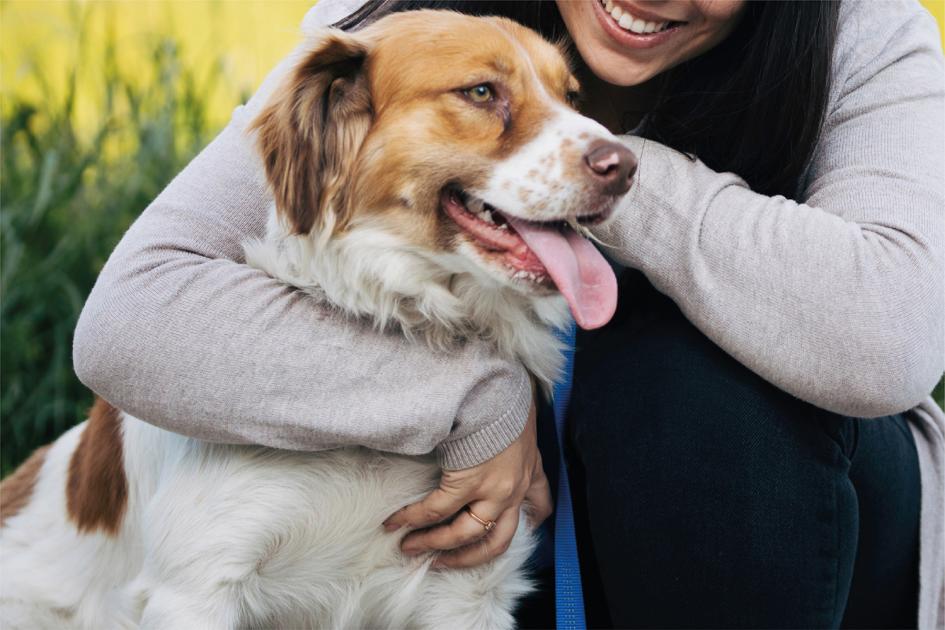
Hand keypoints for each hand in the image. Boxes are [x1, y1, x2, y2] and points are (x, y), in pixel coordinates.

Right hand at [382, 397, 552, 568]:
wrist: (494, 386)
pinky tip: (395, 523)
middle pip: (498, 541)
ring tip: (411, 547)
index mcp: (531, 469)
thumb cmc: (503, 395)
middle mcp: (515, 487)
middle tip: (446, 561)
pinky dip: (413, 519)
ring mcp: (492, 489)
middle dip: (469, 557)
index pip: (540, 505)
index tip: (522, 528)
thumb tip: (495, 429)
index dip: (530, 522)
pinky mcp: (467, 482)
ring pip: (464, 534)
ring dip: (436, 544)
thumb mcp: (520, 419)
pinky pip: (436, 510)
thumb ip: (513, 434)